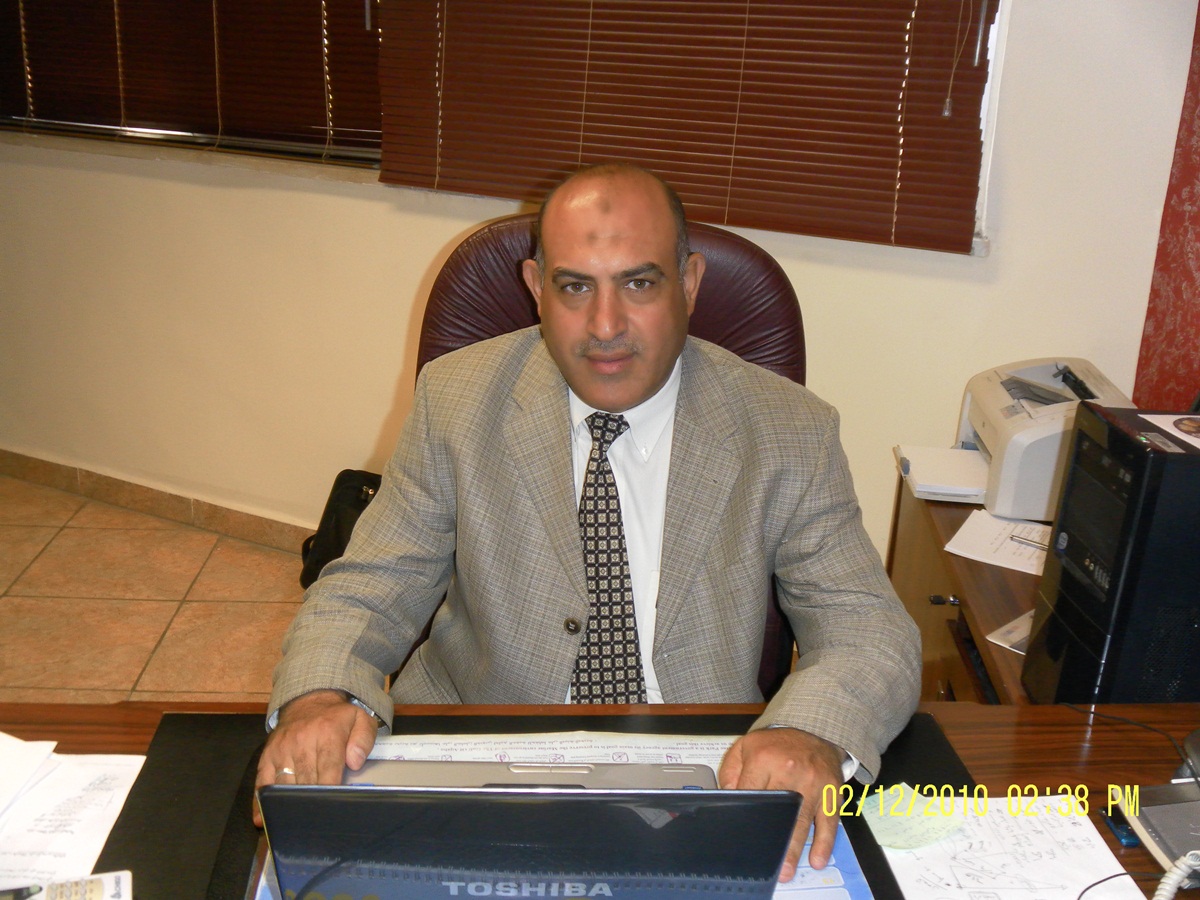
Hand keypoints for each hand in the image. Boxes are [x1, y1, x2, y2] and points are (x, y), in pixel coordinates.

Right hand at [252, 689, 378, 826]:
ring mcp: (282, 750)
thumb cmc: (336, 717)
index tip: (333, 808)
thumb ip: (364, 739)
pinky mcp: (267, 756)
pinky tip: (262, 818)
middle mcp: (301, 741)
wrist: (308, 701)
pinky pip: (262, 781)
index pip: (328, 768)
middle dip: (312, 803)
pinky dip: (262, 801)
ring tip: (297, 824)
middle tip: (318, 822)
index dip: (330, 790)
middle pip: (306, 781)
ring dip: (289, 805)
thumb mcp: (360, 719)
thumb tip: (355, 762)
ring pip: (284, 785)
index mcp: (327, 733)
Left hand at [718, 727, 844, 881]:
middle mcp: (789, 770)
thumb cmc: (776, 745)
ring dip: (795, 849)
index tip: (741, 835)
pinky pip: (830, 820)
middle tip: (766, 863)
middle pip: (778, 810)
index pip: (750, 793)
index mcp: (763, 758)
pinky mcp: (832, 791)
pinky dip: (825, 842)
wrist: (813, 730)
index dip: (745, 814)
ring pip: (803, 820)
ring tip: (787, 871)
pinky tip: (817, 858)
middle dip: (772, 839)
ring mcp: (813, 782)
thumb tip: (727, 798)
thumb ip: (730, 771)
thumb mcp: (746, 747)